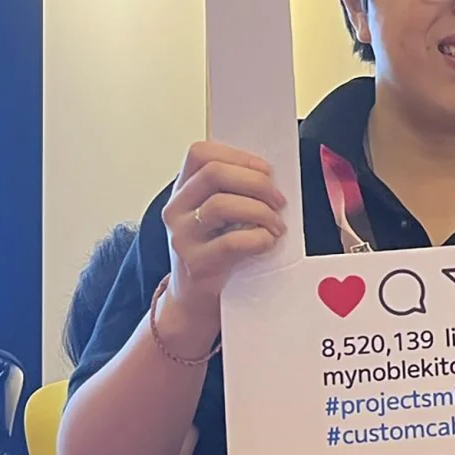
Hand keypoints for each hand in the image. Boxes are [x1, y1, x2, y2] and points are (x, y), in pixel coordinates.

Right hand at [160, 141, 287, 340]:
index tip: (265, 170)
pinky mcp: (196, 264)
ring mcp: (182, 237)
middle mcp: (176, 209)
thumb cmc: (215, 252)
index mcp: (183, 190)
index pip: (200, 153)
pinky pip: (232, 242)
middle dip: (255, 182)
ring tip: (276, 225)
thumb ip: (233, 192)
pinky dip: (259, 238)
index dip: (238, 155)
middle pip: (214, 173)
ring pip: (221, 204)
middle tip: (278, 199)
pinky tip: (267, 242)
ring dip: (260, 211)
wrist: (193, 301)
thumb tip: (271, 176)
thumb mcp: (216, 217)